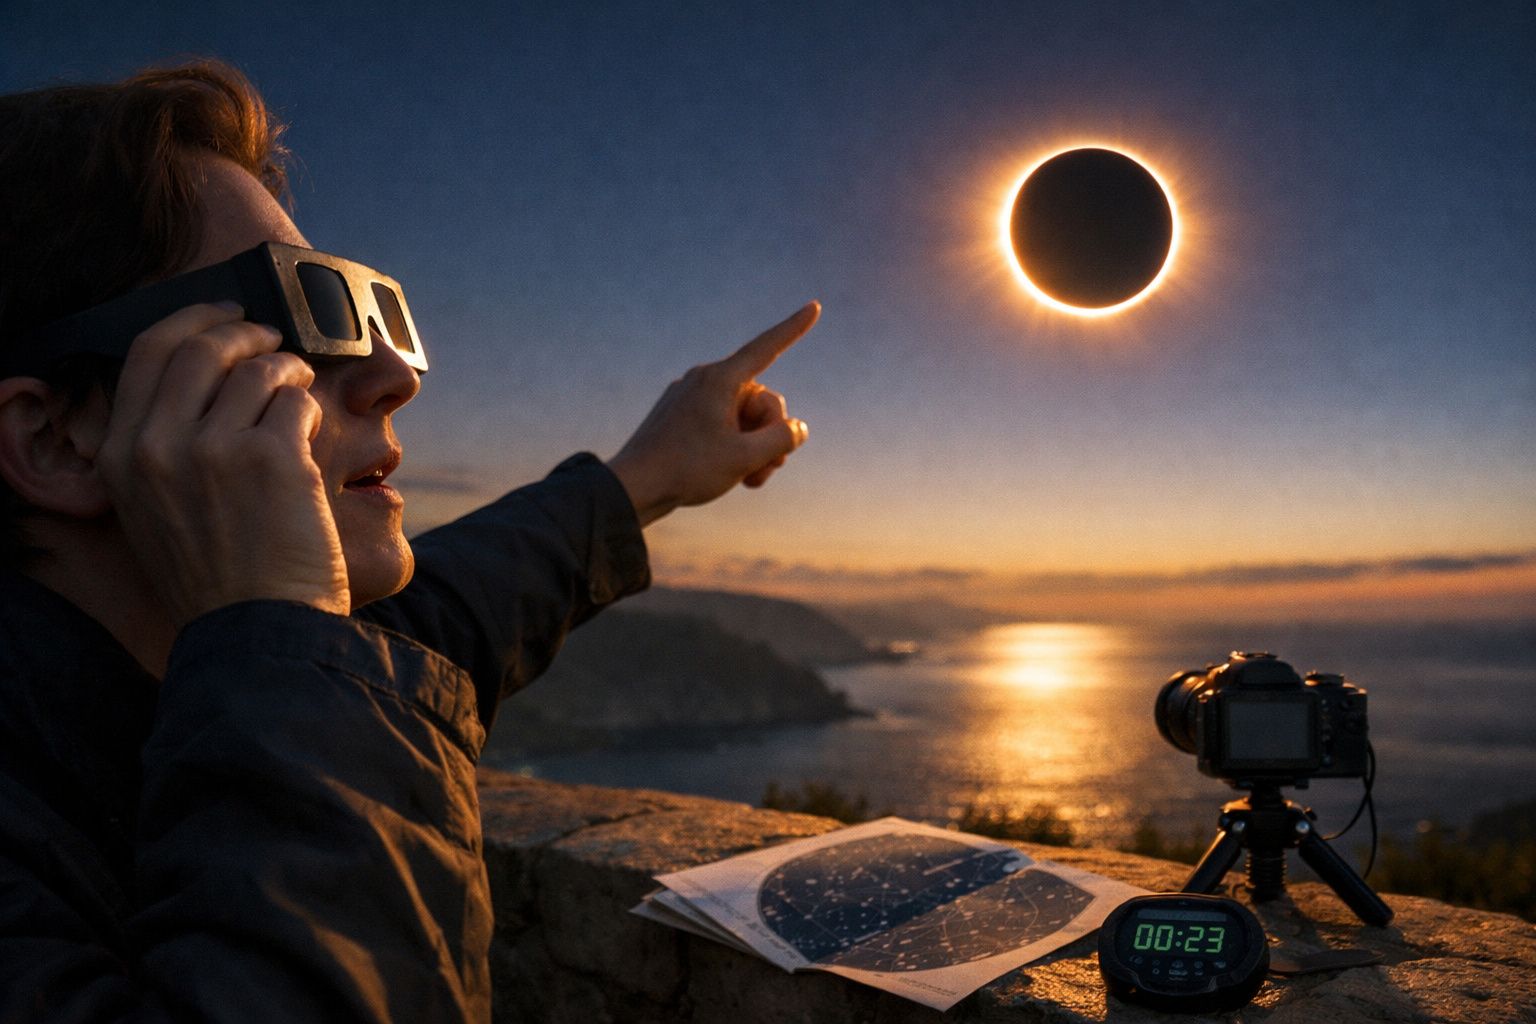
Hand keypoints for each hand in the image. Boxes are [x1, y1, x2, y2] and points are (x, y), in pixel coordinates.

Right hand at [95, 302, 349, 625]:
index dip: (192, 320)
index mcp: (121, 454)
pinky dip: (309, 408)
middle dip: (247, 332)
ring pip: (260, 369)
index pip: (148, 352)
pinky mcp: (272, 457)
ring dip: (288, 371)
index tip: (225, 314)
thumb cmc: (217, 576)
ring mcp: (215, 449)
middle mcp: (159, 445)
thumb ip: (161, 447)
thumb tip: (203, 384)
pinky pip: (298, 402)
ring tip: (299, 392)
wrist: (253, 630)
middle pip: (205, 347)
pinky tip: (309, 432)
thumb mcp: (154, 509)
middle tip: (273, 340)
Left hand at [608, 302, 818, 526]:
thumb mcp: (746, 458)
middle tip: (770, 467)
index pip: (767, 348)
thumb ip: (782, 439)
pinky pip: (721, 423)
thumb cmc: (688, 470)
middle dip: (772, 433)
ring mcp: (690, 397)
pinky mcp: (681, 415)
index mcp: (719, 380)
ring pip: (742, 416)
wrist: (633, 488)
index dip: (793, 328)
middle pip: (761, 398)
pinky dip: (734, 446)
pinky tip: (734, 476)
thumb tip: (797, 427)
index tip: (814, 306)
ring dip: (755, 447)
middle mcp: (704, 380)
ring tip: (751, 479)